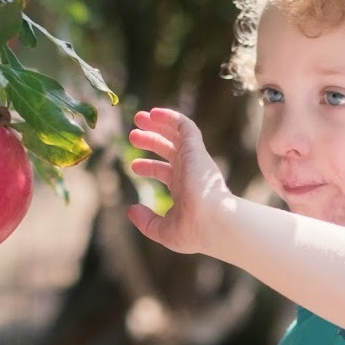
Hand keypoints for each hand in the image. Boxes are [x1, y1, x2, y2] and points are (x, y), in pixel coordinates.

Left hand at [127, 108, 232, 255]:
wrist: (213, 222)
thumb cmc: (192, 230)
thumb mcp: (163, 230)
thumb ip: (146, 221)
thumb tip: (131, 210)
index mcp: (185, 189)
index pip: (167, 172)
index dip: (149, 166)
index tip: (133, 166)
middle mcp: (190, 172)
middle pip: (169, 150)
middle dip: (151, 140)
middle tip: (132, 135)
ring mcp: (193, 159)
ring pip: (177, 134)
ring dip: (158, 124)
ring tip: (139, 118)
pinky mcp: (196, 150)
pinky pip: (185, 126)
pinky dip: (170, 117)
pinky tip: (154, 113)